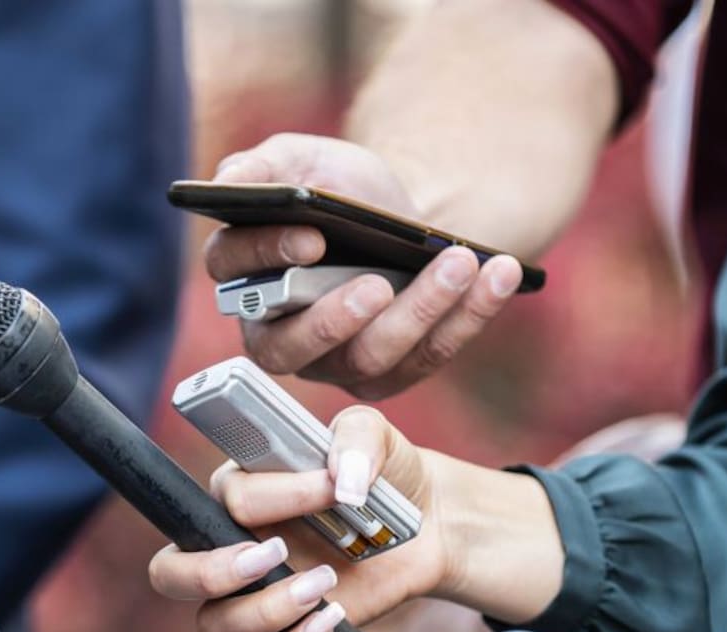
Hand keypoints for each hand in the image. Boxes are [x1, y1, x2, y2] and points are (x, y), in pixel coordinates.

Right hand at [148, 406, 561, 631]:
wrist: (428, 522)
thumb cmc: (383, 472)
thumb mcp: (372, 433)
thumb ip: (355, 437)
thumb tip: (344, 479)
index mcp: (238, 490)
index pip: (227, 498)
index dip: (276, 497)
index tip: (332, 489)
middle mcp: (231, 544)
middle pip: (171, 575)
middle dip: (211, 573)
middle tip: (274, 556)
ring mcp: (255, 593)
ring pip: (215, 624)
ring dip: (267, 610)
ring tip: (325, 584)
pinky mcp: (287, 629)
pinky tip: (334, 619)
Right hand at [206, 133, 524, 399]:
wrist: (406, 218)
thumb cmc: (345, 192)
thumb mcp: (304, 161)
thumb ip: (263, 167)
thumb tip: (229, 183)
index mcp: (246, 281)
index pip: (237, 281)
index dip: (268, 261)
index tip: (311, 237)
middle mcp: (281, 336)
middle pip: (294, 348)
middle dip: (336, 319)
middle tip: (376, 284)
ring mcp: (337, 363)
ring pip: (370, 357)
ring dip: (419, 310)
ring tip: (457, 261)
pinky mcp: (392, 374)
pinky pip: (429, 356)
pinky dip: (468, 315)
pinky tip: (497, 273)